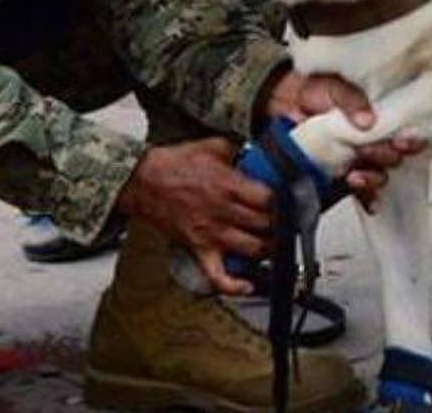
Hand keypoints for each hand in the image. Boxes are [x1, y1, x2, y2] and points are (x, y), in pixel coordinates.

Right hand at [117, 138, 272, 295]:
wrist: (142, 182)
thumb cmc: (172, 165)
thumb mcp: (211, 145)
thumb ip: (237, 150)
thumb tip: (253, 153)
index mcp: (229, 186)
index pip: (270, 199)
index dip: (285, 202)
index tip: (289, 202)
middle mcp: (223, 212)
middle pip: (267, 226)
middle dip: (281, 226)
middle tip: (286, 224)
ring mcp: (212, 234)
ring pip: (253, 250)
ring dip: (268, 250)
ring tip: (274, 245)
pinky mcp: (199, 249)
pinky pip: (219, 276)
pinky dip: (235, 286)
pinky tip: (248, 285)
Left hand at [264, 69, 426, 211]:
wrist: (287, 101)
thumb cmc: (317, 90)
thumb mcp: (335, 86)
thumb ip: (352, 100)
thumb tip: (367, 120)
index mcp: (378, 118)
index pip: (402, 132)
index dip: (407, 140)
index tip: (401, 142)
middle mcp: (373, 140)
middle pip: (392, 157)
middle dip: (385, 157)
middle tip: (370, 152)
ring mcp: (358, 159)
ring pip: (378, 175)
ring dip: (372, 179)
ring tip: (356, 176)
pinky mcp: (343, 174)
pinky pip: (362, 192)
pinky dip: (368, 199)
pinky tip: (369, 203)